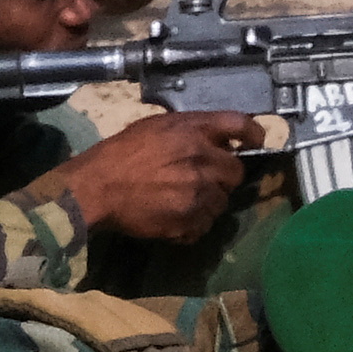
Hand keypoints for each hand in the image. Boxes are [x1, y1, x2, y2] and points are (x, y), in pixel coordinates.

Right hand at [40, 105, 265, 242]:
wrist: (96, 187)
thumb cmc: (121, 153)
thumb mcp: (156, 126)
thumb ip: (190, 130)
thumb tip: (217, 141)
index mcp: (193, 130)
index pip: (240, 125)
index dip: (253, 133)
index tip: (256, 141)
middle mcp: (202, 159)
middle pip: (236, 172)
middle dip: (223, 177)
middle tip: (203, 179)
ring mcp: (198, 192)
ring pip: (222, 203)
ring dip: (208, 203)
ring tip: (182, 200)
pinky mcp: (189, 219)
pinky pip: (205, 225)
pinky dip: (193, 224)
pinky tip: (174, 217)